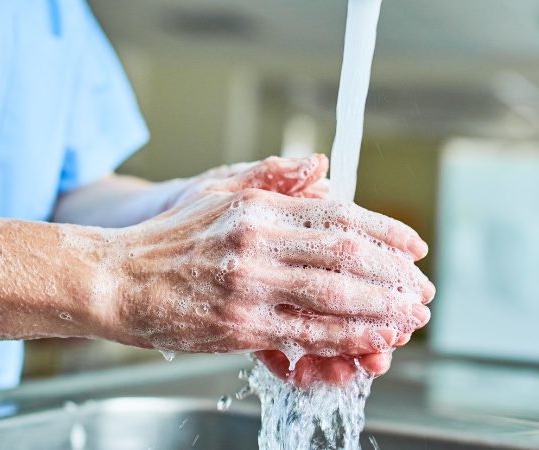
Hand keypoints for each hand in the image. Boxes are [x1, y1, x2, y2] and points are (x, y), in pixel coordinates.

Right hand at [165, 155, 432, 386]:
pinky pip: (308, 333)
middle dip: (395, 275)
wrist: (115, 281)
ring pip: (336, 296)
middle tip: (422, 289)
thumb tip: (321, 166)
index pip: (339, 213)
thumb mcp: (218, 194)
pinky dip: (347, 338)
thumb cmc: (167, 242)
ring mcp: (249, 286)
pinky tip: (371, 341)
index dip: (385, 232)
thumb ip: (271, 180)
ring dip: (382, 309)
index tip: (414, 247)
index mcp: (257, 207)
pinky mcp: (240, 326)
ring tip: (409, 319)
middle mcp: (257, 242)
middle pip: (348, 254)